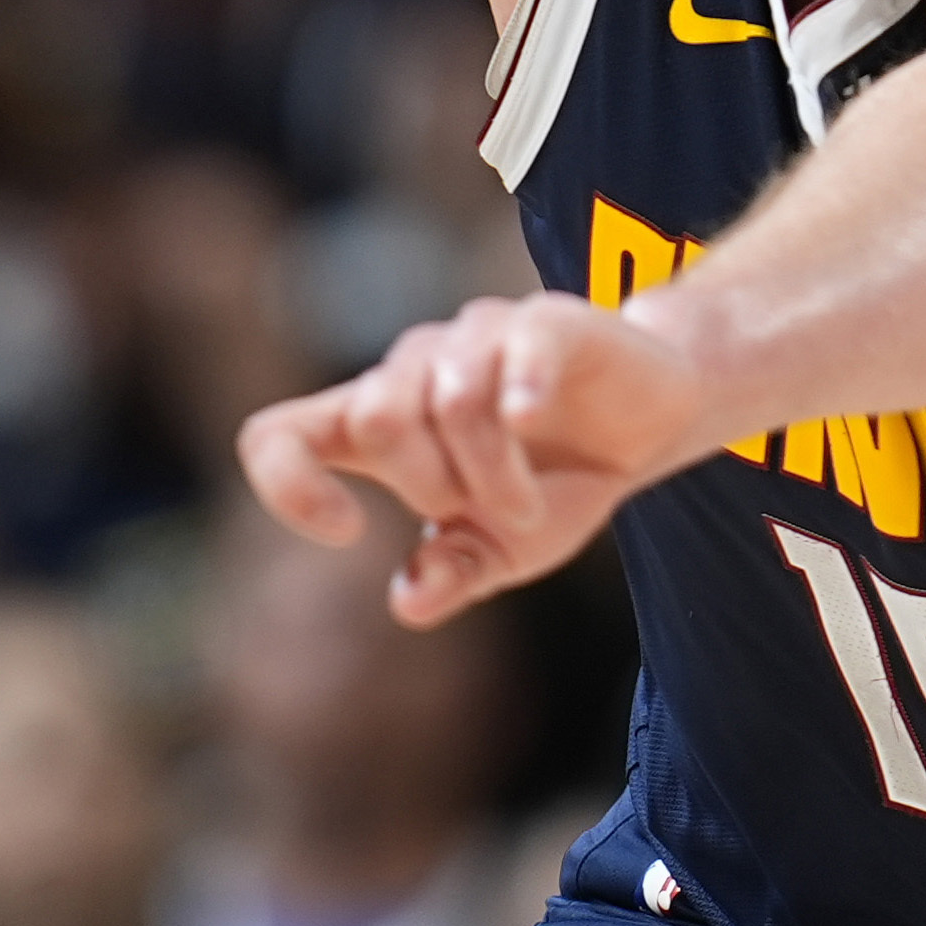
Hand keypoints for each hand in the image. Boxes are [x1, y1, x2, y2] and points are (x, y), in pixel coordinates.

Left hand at [236, 293, 720, 620]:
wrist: (649, 424)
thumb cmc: (557, 481)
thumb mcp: (504, 550)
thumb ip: (454, 571)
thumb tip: (411, 603)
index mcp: (375, 424)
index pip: (277, 434)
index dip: (287, 484)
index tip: (346, 532)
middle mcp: (411, 370)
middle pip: (377, 418)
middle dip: (431, 484)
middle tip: (486, 513)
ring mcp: (475, 337)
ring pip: (451, 398)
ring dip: (494, 475)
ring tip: (528, 508)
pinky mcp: (544, 322)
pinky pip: (513, 347)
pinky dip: (519, 389)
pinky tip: (529, 419)